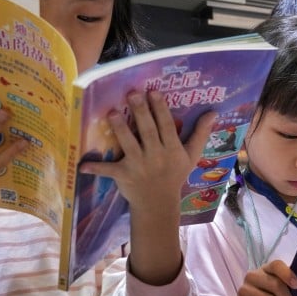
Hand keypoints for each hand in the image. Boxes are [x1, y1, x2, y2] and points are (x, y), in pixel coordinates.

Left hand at [79, 90, 215, 284]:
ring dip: (121, 129)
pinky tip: (82, 164)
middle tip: (132, 93)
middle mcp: (156, 156)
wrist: (159, 202)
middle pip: (148, 131)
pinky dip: (96, 168)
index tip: (154, 92)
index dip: (160, 109)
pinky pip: (108, 170)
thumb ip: (201, 133)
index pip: (167, 126)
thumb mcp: (191, 155)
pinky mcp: (123, 175)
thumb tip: (214, 113)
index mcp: (172, 150)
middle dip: (141, 112)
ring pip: (129, 144)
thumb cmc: (174, 175)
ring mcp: (139, 166)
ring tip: (113, 113)